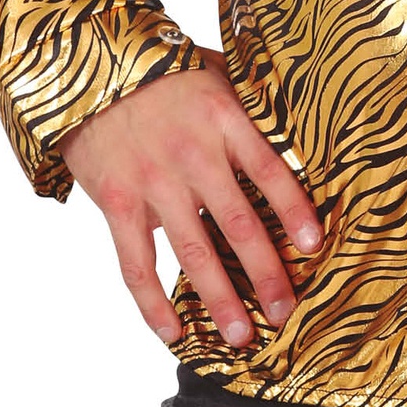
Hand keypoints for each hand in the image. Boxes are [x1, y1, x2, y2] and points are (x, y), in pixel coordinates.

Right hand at [56, 47, 322, 348]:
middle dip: (265, 273)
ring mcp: (154, 183)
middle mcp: (193, 156)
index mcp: (223, 120)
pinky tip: (173, 332)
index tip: (314, 245)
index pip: (269, 170)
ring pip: (194, 253)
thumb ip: (250, 107)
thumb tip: (295, 130)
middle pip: (238, 223)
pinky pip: (137, 264)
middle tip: (285, 312)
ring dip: (219, 299)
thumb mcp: (217, 74)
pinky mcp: (118, 204)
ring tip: (242, 336)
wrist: (93, 70)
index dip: (294, 209)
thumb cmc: (166, 72)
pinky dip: (153, 304)